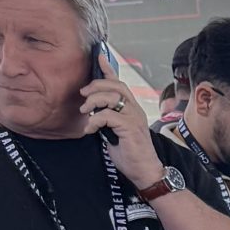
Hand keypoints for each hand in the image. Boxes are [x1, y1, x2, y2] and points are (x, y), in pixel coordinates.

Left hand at [80, 73, 161, 187]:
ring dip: (93, 101)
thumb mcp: (115, 132)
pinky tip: (90, 129)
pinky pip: (108, 115)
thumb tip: (93, 112)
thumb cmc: (131, 154)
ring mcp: (134, 118)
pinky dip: (94, 120)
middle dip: (96, 86)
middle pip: (116, 86)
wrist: (146, 172)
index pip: (120, 84)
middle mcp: (136, 110)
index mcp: (133, 109)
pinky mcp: (130, 128)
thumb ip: (108, 119)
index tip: (99, 57)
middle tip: (83, 95)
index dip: (109, 70)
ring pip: (111, 97)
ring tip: (85, 112)